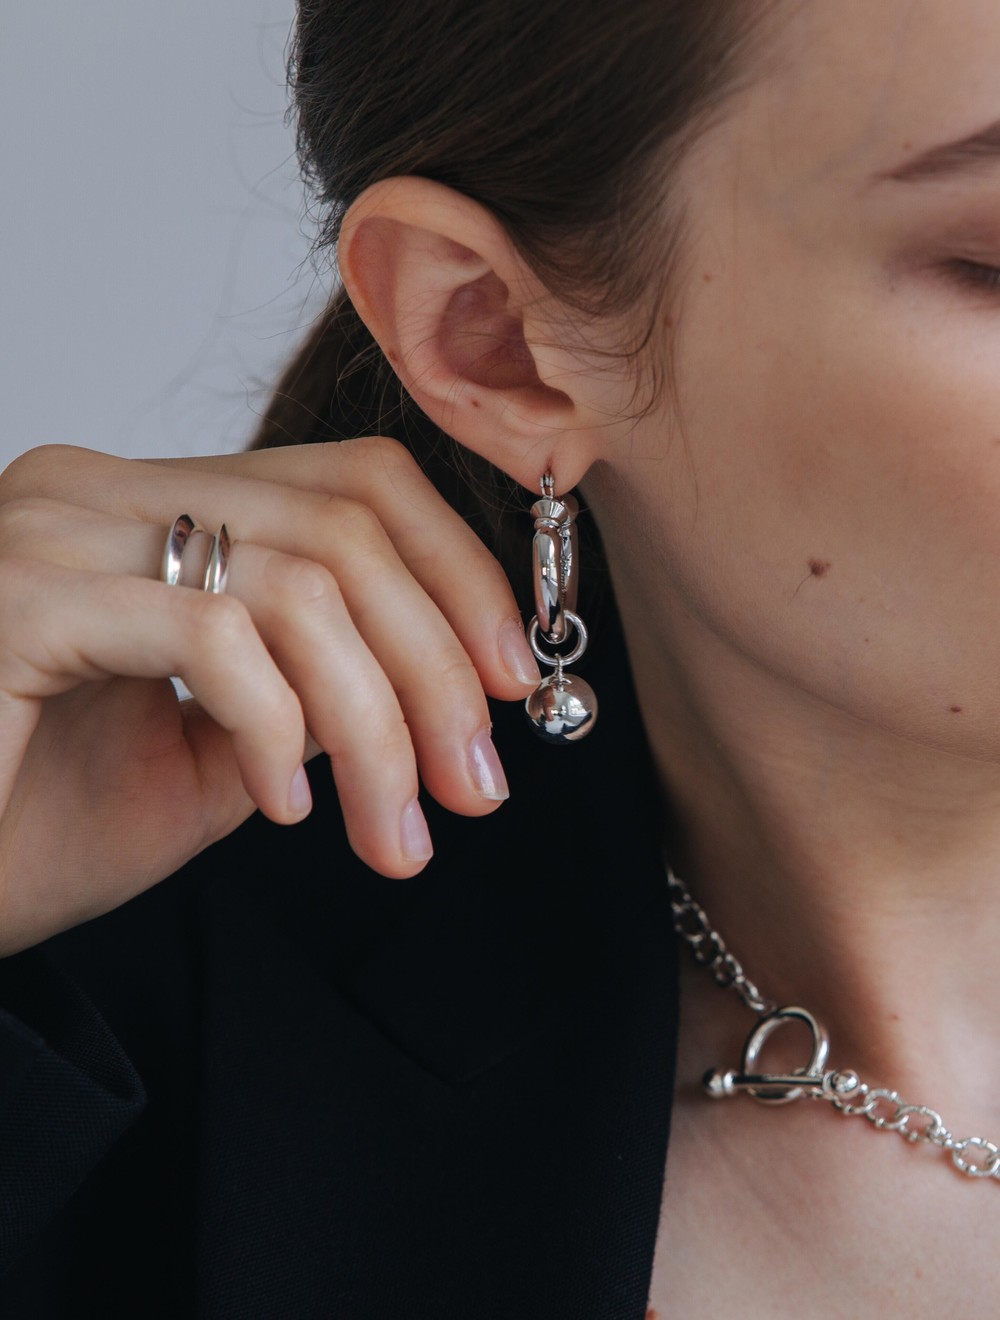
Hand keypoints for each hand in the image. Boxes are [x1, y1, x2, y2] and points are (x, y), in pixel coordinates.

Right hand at [0, 437, 538, 955]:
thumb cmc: (34, 827)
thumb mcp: (214, 761)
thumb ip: (313, 702)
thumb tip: (433, 685)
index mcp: (151, 508)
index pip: (352, 484)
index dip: (458, 574)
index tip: (510, 685)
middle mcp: (101, 488)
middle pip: (347, 525)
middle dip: (440, 663)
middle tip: (477, 785)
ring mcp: (54, 526)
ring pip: (297, 581)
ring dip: (379, 722)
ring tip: (397, 832)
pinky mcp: (19, 591)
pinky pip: (210, 629)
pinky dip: (278, 725)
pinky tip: (281, 808)